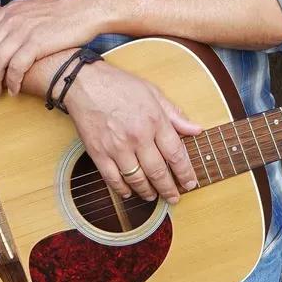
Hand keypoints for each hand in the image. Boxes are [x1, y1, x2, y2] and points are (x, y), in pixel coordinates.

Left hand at [0, 0, 102, 96]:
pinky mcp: (37, 43)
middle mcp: (12, 19)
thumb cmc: (64, 12)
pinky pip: (16, 67)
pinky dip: (12, 82)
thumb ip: (16, 20)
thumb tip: (4, 35)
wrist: (87, 8)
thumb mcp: (32, 9)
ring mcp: (23, 30)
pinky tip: (15, 89)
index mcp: (9, 11)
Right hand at [64, 61, 202, 204]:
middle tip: (174, 198)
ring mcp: (117, 147)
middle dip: (169, 189)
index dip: (185, 173)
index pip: (176, 154)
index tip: (190, 184)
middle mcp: (138, 136)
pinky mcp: (98, 153)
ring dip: (147, 192)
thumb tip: (196, 129)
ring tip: (153, 196)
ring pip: (137, 179)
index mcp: (154, 120)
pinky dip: (122, 189)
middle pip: (158, 172)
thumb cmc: (120, 85)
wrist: (85, 83)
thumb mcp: (153, 93)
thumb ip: (175, 114)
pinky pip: (113, 179)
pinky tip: (129, 192)